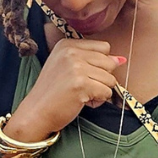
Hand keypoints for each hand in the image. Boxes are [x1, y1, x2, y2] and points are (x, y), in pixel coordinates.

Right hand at [5, 37, 125, 140]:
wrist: (36, 112)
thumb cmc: (52, 93)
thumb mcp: (68, 68)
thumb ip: (93, 60)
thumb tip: (121, 59)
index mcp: (67, 44)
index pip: (104, 47)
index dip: (100, 65)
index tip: (82, 75)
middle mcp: (71, 52)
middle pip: (109, 62)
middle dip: (101, 79)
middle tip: (81, 87)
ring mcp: (75, 67)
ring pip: (110, 78)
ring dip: (100, 91)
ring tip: (81, 95)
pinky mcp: (81, 83)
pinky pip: (106, 92)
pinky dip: (98, 101)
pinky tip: (82, 102)